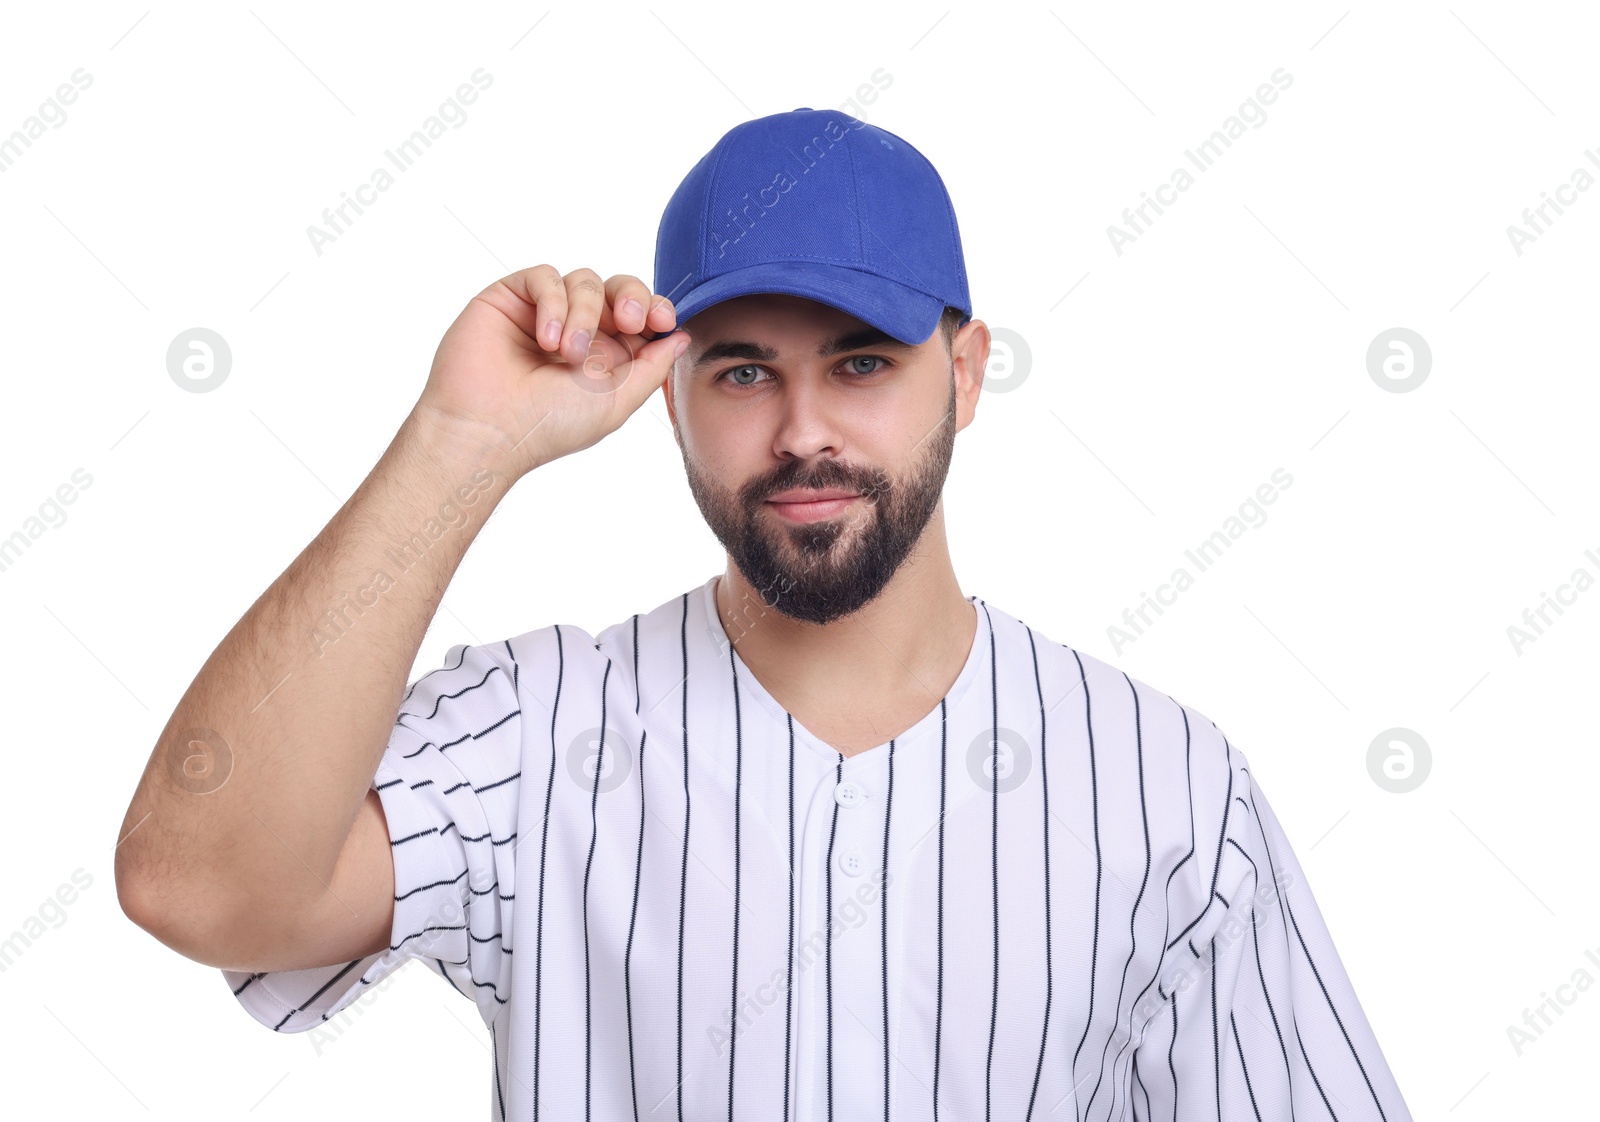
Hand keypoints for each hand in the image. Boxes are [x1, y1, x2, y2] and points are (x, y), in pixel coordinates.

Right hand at [415, 264, 686, 478]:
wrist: (488, 430)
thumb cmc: (548, 425)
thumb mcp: (616, 401)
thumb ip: (652, 367)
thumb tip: (680, 336)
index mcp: (607, 355)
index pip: (642, 315)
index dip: (656, 308)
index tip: (661, 320)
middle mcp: (578, 330)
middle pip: (619, 287)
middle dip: (632, 296)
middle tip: (628, 320)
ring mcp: (544, 312)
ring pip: (584, 281)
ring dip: (583, 314)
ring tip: (566, 353)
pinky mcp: (511, 297)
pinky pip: (545, 277)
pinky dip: (553, 304)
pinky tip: (545, 339)